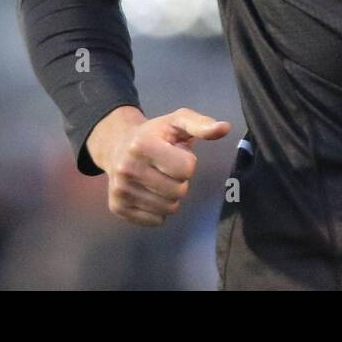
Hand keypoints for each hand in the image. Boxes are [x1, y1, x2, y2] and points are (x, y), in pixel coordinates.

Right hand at [87, 105, 231, 226]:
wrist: (117, 145)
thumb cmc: (155, 134)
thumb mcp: (177, 121)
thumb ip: (201, 124)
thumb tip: (225, 128)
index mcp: (142, 146)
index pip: (186, 169)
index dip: (187, 162)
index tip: (175, 153)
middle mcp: (127, 169)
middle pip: (178, 191)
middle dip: (180, 180)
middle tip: (167, 168)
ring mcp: (121, 190)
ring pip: (169, 208)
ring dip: (171, 196)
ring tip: (159, 178)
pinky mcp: (117, 207)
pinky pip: (156, 220)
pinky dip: (159, 209)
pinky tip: (150, 191)